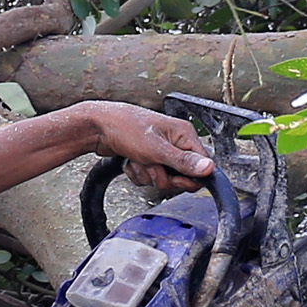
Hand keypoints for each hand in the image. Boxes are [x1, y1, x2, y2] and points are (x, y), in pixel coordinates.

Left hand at [80, 100, 212, 191]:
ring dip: (147, 174)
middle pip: (181, 176)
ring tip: (137, 160)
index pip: (201, 164)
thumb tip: (209, 169)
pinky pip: (148, 177)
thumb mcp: (157, 149)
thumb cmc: (125, 128)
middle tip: (151, 165)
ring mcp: (159, 150)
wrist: (97, 127)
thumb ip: (183, 162)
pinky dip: (138, 174)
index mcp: (184, 134)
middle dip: (162, 176)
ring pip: (162, 178)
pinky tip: (130, 161)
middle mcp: (174, 141)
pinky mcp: (146, 158)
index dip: (189, 177)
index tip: (174, 178)